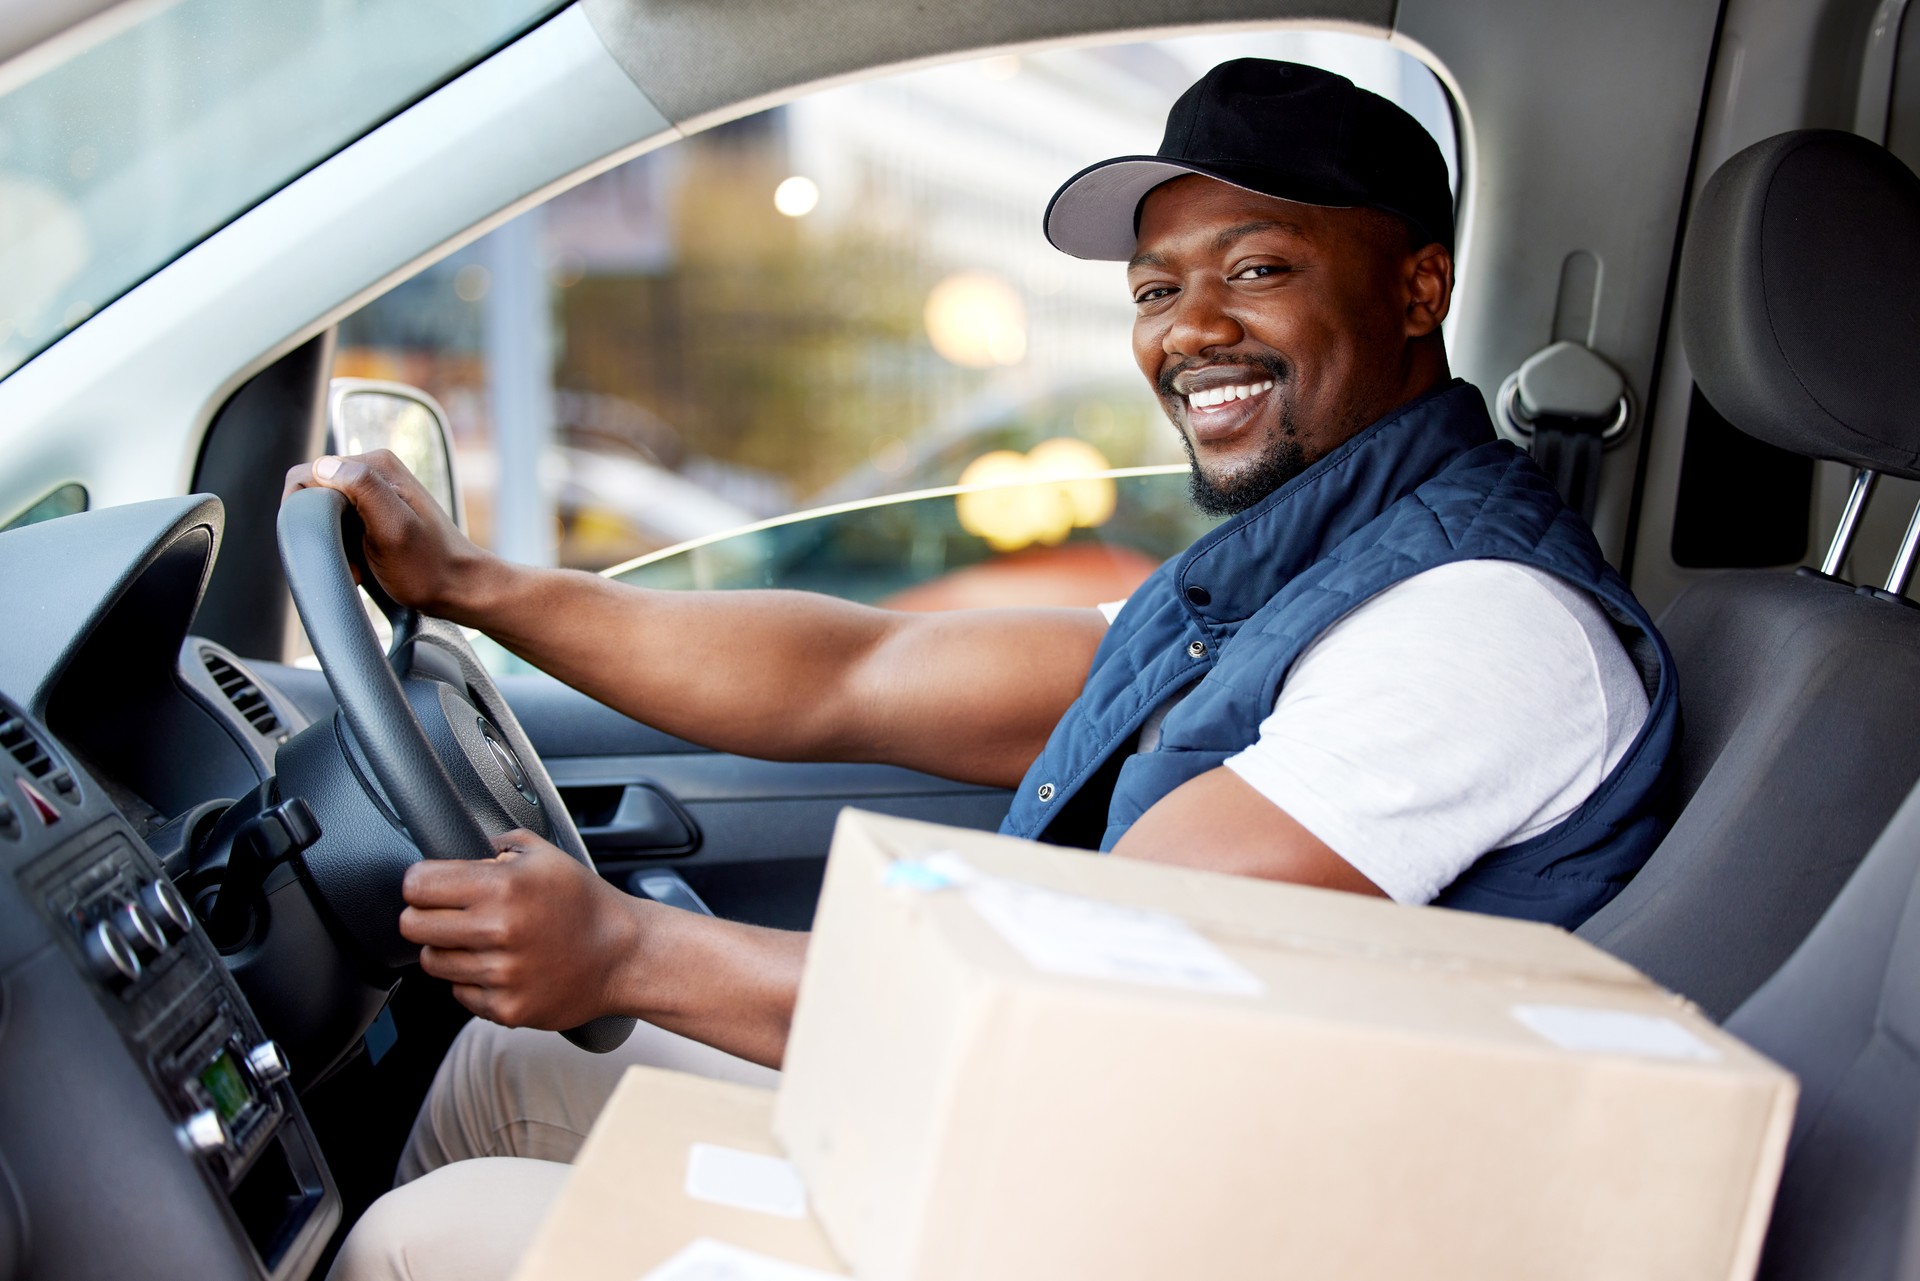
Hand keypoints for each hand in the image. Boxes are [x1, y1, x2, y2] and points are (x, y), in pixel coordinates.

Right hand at [282, 449, 496, 618]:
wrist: (459, 589)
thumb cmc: (429, 566)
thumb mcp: (393, 528)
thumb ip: (363, 489)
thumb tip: (325, 465)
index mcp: (375, 464)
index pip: (309, 475)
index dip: (308, 513)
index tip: (334, 544)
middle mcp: (373, 471)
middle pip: (315, 496)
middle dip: (322, 532)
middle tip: (351, 561)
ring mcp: (375, 493)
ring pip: (325, 516)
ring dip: (334, 545)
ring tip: (360, 566)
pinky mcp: (375, 514)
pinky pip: (340, 528)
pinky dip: (344, 550)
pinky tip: (363, 566)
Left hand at [399, 830, 646, 1029]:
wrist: (624, 954)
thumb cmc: (584, 903)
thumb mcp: (545, 855)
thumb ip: (497, 845)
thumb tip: (458, 849)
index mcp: (502, 887)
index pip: (417, 885)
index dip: (421, 882)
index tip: (430, 885)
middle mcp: (497, 931)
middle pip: (412, 925)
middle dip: (426, 915)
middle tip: (452, 914)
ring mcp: (500, 975)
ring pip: (432, 962)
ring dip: (450, 950)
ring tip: (483, 941)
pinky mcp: (506, 1009)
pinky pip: (459, 993)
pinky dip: (473, 981)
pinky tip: (501, 966)